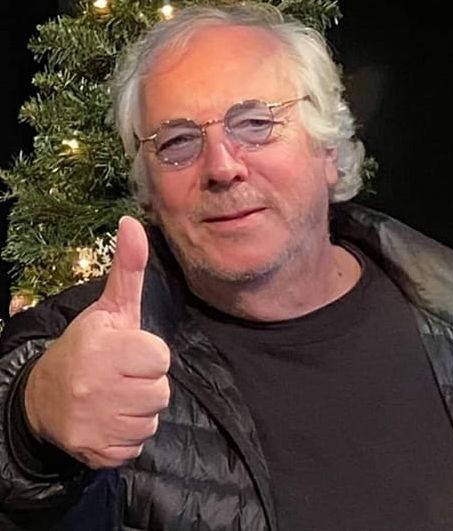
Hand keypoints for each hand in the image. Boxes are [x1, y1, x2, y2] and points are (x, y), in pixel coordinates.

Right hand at [24, 217, 170, 468]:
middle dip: (146, 383)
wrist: (44, 395)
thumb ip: (128, 269)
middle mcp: (96, 389)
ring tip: (115, 395)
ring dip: (139, 409)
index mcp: (103, 349)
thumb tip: (133, 221)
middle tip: (121, 375)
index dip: (149, 355)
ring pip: (151, 419)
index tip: (128, 352)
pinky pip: (137, 443)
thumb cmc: (86, 346)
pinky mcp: (96, 452)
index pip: (161, 358)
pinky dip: (128, 433)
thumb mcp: (110, 307)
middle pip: (160, 392)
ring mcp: (94, 425)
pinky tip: (109, 418)